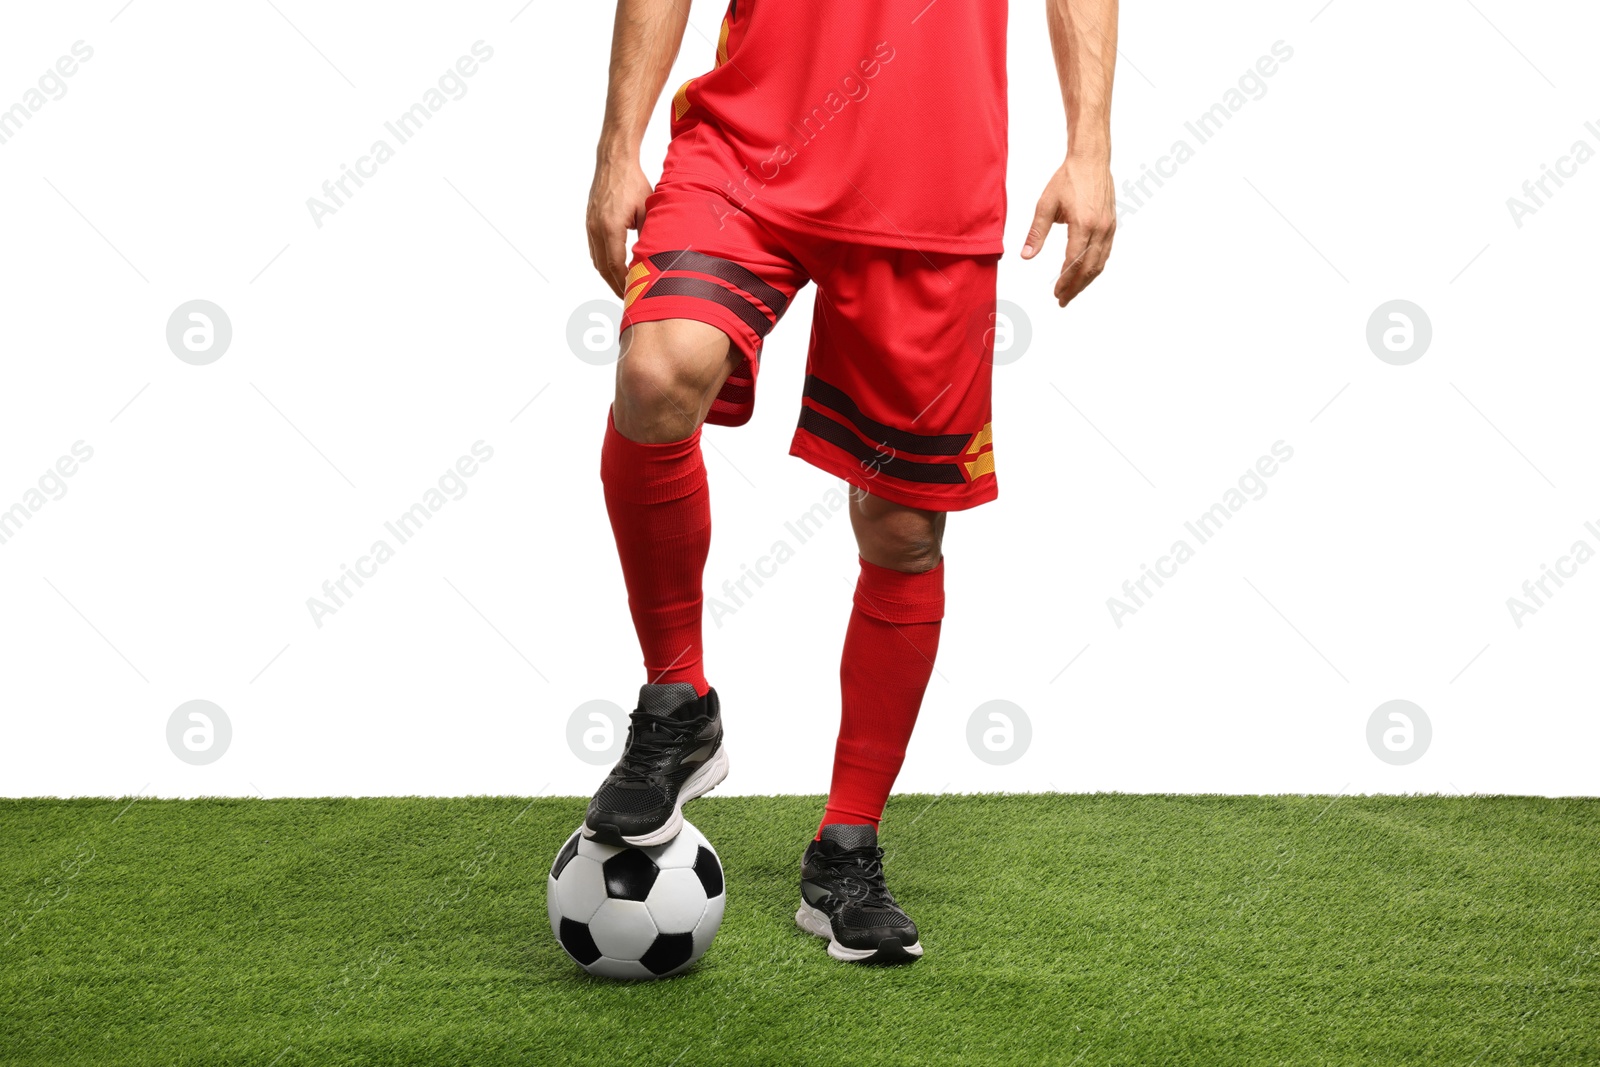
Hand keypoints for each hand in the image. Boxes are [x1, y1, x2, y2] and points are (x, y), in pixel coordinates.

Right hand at [586, 157, 652, 296]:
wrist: (614, 161)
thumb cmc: (634, 183)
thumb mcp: (647, 211)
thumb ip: (648, 236)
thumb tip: (653, 258)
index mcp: (610, 227)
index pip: (615, 265)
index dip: (624, 283)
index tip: (633, 294)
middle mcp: (595, 228)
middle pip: (602, 267)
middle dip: (615, 285)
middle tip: (627, 298)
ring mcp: (590, 225)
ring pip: (596, 259)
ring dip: (608, 275)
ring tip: (622, 286)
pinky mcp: (589, 221)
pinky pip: (594, 248)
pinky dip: (603, 261)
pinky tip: (614, 268)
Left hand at [1021, 155, 1115, 307]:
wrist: (1091, 159)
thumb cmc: (1068, 178)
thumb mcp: (1045, 205)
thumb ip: (1036, 233)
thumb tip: (1025, 256)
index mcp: (1083, 224)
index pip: (1073, 262)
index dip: (1065, 280)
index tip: (1056, 293)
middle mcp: (1099, 229)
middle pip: (1088, 268)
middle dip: (1075, 287)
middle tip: (1062, 300)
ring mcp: (1108, 227)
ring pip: (1099, 263)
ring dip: (1086, 281)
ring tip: (1073, 292)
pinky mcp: (1112, 224)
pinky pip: (1106, 252)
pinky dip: (1095, 267)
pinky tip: (1086, 274)